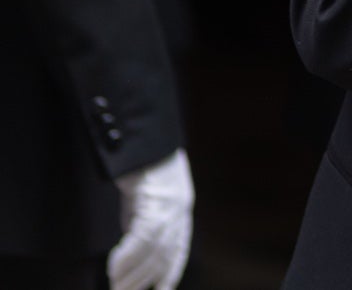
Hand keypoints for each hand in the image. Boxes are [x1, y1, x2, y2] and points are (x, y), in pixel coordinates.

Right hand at [109, 148, 192, 289]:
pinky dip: (128, 256)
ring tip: (116, 288)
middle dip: (143, 281)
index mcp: (181, 211)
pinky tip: (113, 268)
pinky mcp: (155, 197)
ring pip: (154, 251)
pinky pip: (143, 235)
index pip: (178, 251)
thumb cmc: (142, 165)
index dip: (169, 275)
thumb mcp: (147, 197)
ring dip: (132, 274)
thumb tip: (133, 249)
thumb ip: (144, 220)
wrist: (143, 134)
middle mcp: (180, 209)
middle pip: (164, 256)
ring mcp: (170, 203)